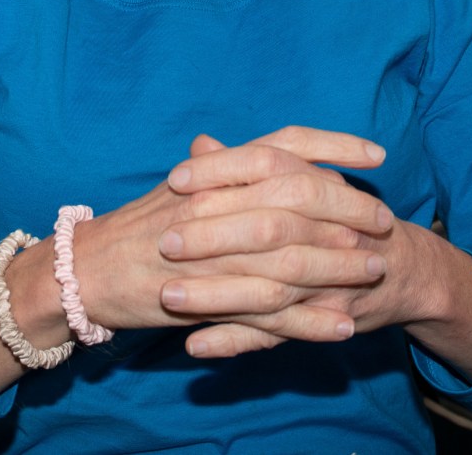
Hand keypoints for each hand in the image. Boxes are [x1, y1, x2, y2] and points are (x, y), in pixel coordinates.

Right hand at [63, 127, 392, 347]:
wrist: (86, 272)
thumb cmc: (135, 227)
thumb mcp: (179, 186)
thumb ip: (217, 167)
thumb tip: (242, 146)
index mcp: (214, 171)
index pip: (284, 146)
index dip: (333, 147)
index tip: (375, 156)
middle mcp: (217, 203)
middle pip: (299, 200)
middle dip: (349, 210)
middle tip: (386, 222)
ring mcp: (214, 253)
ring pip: (291, 256)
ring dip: (340, 267)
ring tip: (377, 272)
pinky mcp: (209, 300)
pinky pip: (270, 312)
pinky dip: (310, 321)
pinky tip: (343, 326)